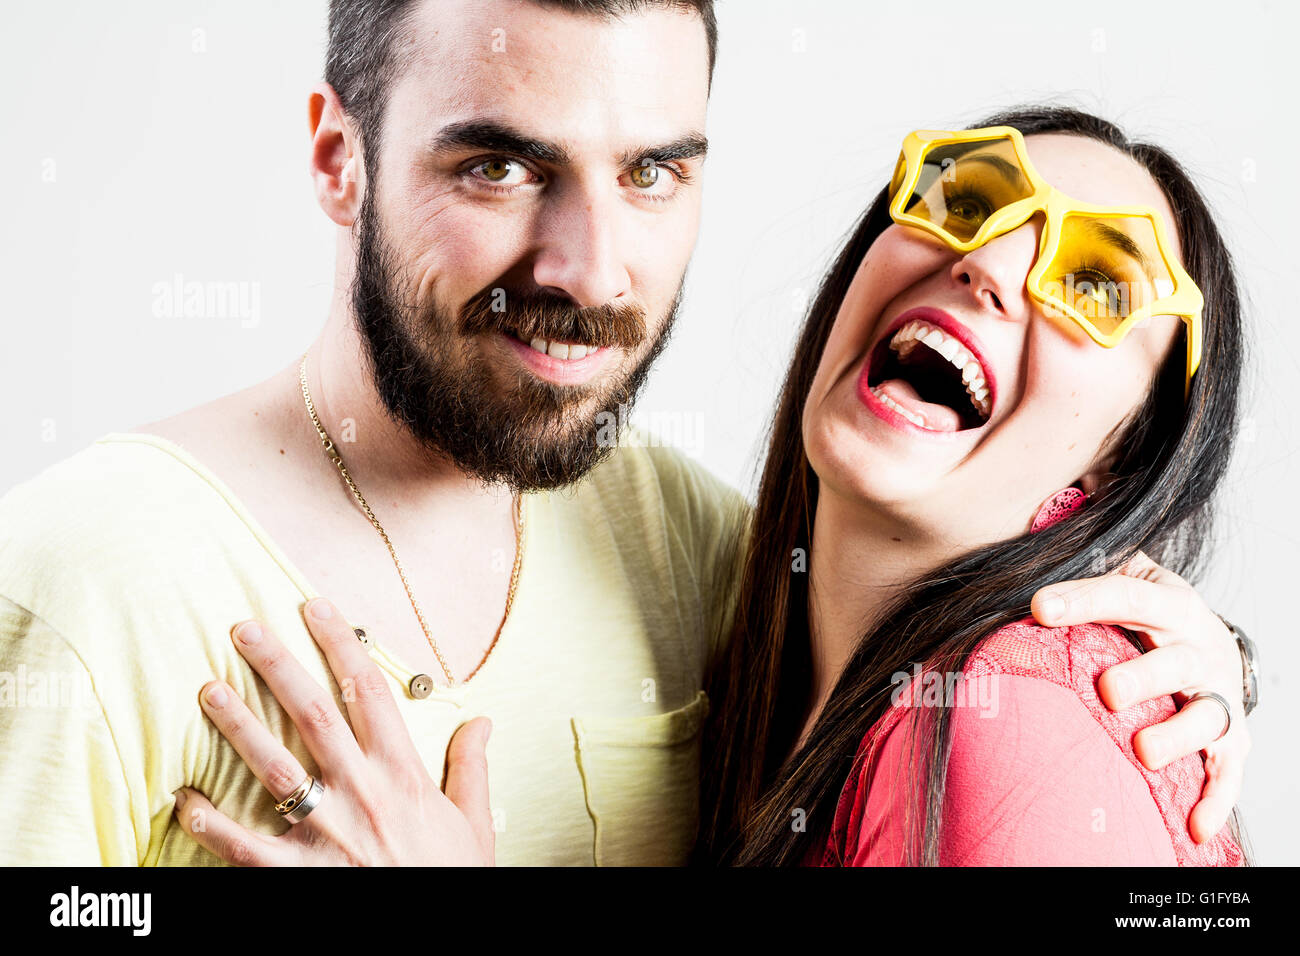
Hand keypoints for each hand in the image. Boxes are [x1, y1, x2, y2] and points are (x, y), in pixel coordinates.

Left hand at [173, 597, 494, 864]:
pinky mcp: (299, 875)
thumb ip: (471, 767)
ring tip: (208, 690)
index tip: (317, 607)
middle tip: (244, 629)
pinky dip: (213, 825)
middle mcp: (362, 794)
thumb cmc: (452, 880)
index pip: (370, 692)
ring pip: (274, 767)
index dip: (342, 644)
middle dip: (278, 666)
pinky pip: (246, 847)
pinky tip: (185, 798)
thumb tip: (481, 721)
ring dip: (238, 726)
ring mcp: (327, 834)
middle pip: (314, 714)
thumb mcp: (474, 823)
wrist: (442, 936)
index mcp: (402, 775)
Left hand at [1031, 551, 1249, 843]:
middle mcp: (1198, 649)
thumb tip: (1017, 566)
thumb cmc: (1149, 614)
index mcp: (1169, 604)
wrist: (1212, 642)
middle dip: (1144, 677)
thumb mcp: (1127, 580)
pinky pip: (1228, 773)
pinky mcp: (1232, 740)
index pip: (1126, 595)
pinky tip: (1194, 826)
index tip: (1038, 605)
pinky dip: (1216, 800)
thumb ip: (1082, 574)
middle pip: (1174, 662)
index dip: (1084, 599)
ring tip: (1144, 753)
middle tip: (1107, 691)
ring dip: (1177, 736)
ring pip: (1206, 717)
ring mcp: (1217, 696)